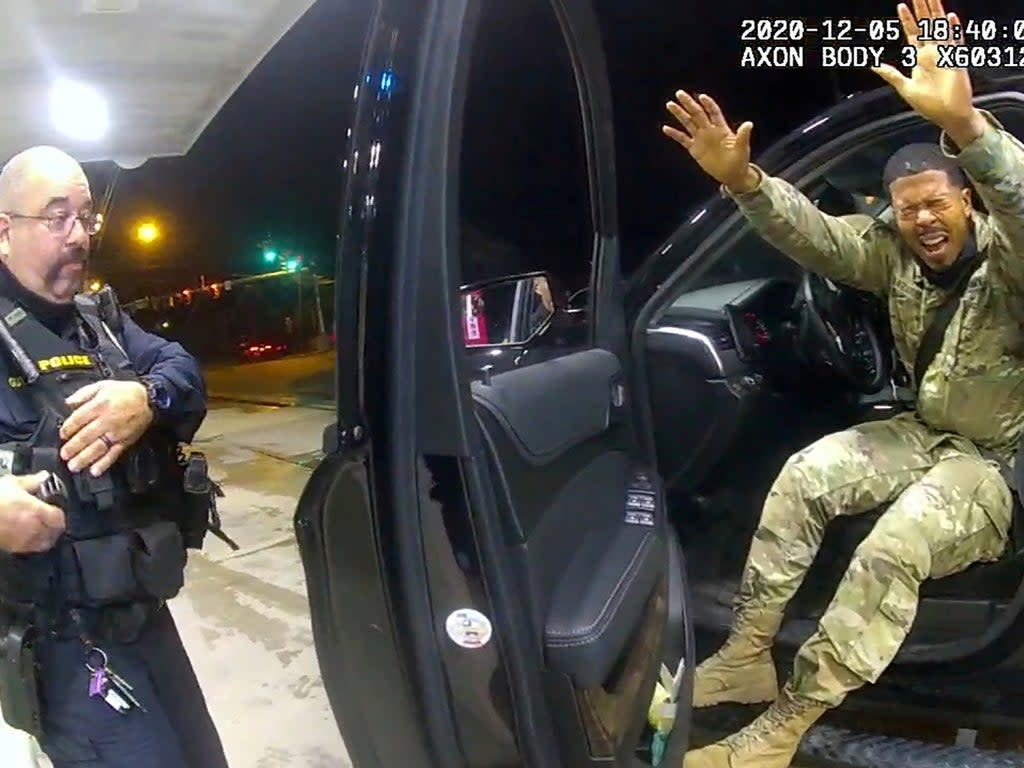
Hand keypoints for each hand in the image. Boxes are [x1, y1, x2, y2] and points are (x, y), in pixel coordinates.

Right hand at [0, 473, 65, 553]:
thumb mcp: (12, 483)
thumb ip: (32, 481)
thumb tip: (44, 477)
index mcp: (37, 511)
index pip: (59, 518)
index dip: (59, 514)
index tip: (56, 510)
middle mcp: (33, 528)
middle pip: (54, 533)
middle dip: (55, 527)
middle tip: (51, 521)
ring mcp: (22, 540)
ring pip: (43, 544)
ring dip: (45, 537)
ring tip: (41, 530)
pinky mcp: (11, 548)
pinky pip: (28, 549)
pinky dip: (31, 544)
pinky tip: (26, 536)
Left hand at [59, 380, 153, 476]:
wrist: (150, 400)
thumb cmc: (126, 392)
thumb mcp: (103, 385)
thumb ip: (84, 394)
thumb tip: (68, 403)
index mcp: (99, 405)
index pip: (78, 419)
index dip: (68, 428)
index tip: (62, 435)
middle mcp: (107, 420)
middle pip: (86, 436)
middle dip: (73, 447)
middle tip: (64, 455)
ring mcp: (117, 432)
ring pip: (98, 447)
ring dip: (84, 458)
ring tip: (74, 466)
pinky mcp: (126, 441)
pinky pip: (114, 454)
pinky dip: (104, 463)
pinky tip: (95, 471)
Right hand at [663, 91, 757, 191]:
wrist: (732, 175)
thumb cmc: (739, 161)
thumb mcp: (743, 148)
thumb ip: (743, 136)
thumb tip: (749, 124)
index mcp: (721, 129)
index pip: (713, 112)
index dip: (708, 104)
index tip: (701, 97)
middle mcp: (709, 131)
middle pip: (697, 114)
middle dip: (689, 103)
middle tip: (679, 93)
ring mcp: (701, 139)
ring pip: (688, 123)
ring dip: (679, 114)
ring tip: (670, 104)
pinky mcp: (694, 149)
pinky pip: (683, 139)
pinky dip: (674, 134)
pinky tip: (665, 128)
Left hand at [871, 0, 984, 144]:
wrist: (947, 115)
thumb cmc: (928, 104)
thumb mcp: (904, 88)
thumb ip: (890, 75)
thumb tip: (873, 64)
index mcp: (920, 58)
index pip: (912, 33)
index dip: (907, 20)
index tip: (901, 6)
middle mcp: (933, 52)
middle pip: (926, 26)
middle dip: (922, 9)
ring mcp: (945, 55)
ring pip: (940, 29)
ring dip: (936, 14)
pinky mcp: (956, 62)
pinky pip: (956, 43)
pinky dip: (953, 30)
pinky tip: (950, 18)